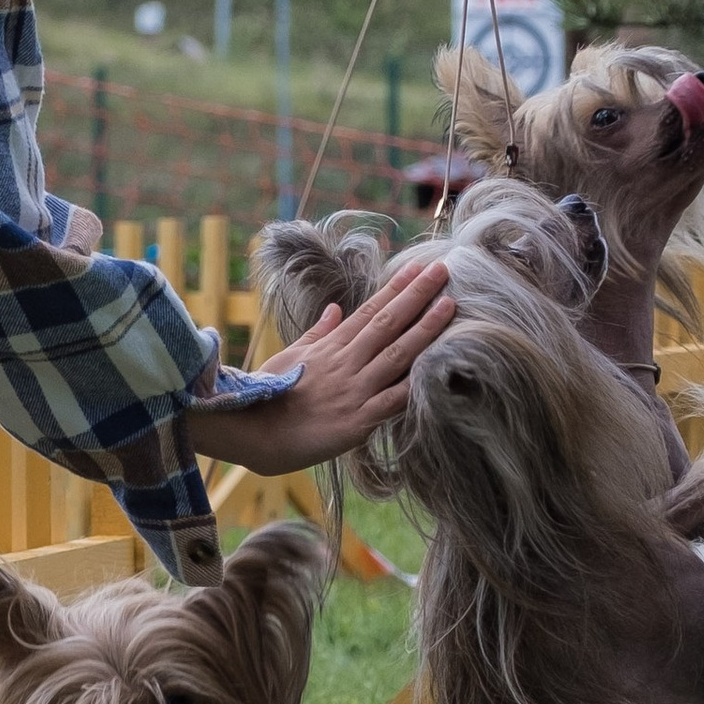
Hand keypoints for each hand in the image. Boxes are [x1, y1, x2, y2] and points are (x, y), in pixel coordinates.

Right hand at [188, 253, 454, 471]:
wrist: (253, 434)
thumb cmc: (269, 394)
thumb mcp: (291, 356)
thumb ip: (318, 333)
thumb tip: (336, 308)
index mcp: (331, 347)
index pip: (370, 310)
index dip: (396, 288)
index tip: (418, 268)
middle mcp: (346, 363)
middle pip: (388, 323)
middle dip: (417, 295)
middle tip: (443, 270)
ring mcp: (353, 391)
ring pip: (397, 355)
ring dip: (425, 329)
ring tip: (449, 305)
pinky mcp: (357, 422)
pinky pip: (393, 402)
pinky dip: (416, 386)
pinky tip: (440, 370)